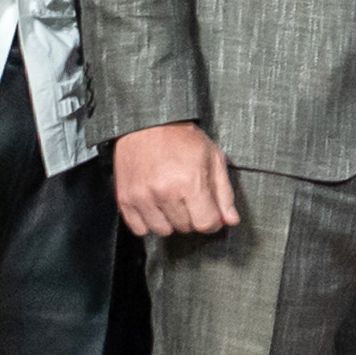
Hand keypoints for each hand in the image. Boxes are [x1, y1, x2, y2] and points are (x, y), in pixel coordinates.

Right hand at [115, 121, 241, 238]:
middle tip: (188, 197)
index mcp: (189, 182)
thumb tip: (231, 220)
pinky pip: (139, 229)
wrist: (148, 123)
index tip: (210, 214)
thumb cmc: (182, 137)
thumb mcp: (213, 157)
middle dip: (191, 216)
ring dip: (170, 220)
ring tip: (170, 199)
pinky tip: (154, 205)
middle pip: (185, 227)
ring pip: (163, 230)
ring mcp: (142, 197)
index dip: (212, 221)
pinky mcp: (125, 199)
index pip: (206, 224)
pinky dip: (148, 221)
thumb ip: (224, 192)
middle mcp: (164, 192)